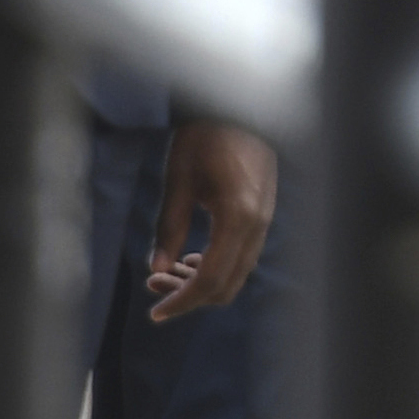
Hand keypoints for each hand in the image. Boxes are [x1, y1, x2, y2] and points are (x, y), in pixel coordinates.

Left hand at [147, 120, 276, 321]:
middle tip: (153, 286)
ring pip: (236, 271)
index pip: (211, 279)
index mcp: (237, 217)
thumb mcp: (179, 180)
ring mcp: (265, 219)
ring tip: (165, 271)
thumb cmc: (207, 136)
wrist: (241, 106)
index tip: (155, 313)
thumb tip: (155, 269)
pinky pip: (243, 254)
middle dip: (189, 294)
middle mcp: (258, 224)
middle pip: (228, 284)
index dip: (182, 301)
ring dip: (201, 280)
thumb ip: (169, 228)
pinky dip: (217, 265)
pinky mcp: (264, 213)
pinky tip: (193, 256)